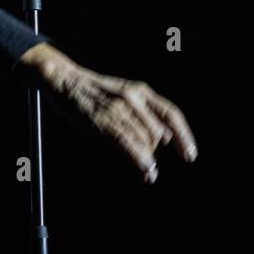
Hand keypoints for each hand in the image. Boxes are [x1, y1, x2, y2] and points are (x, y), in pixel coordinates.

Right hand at [19, 43, 197, 183]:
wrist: (64, 79)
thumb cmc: (93, 92)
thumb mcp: (123, 94)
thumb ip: (143, 113)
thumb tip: (165, 138)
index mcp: (141, 90)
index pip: (171, 114)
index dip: (183, 136)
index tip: (189, 155)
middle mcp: (135, 97)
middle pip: (157, 133)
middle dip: (155, 152)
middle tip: (150, 167)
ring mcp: (119, 107)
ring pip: (144, 140)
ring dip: (149, 160)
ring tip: (149, 173)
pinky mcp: (104, 118)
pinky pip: (129, 142)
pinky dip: (141, 158)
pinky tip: (148, 170)